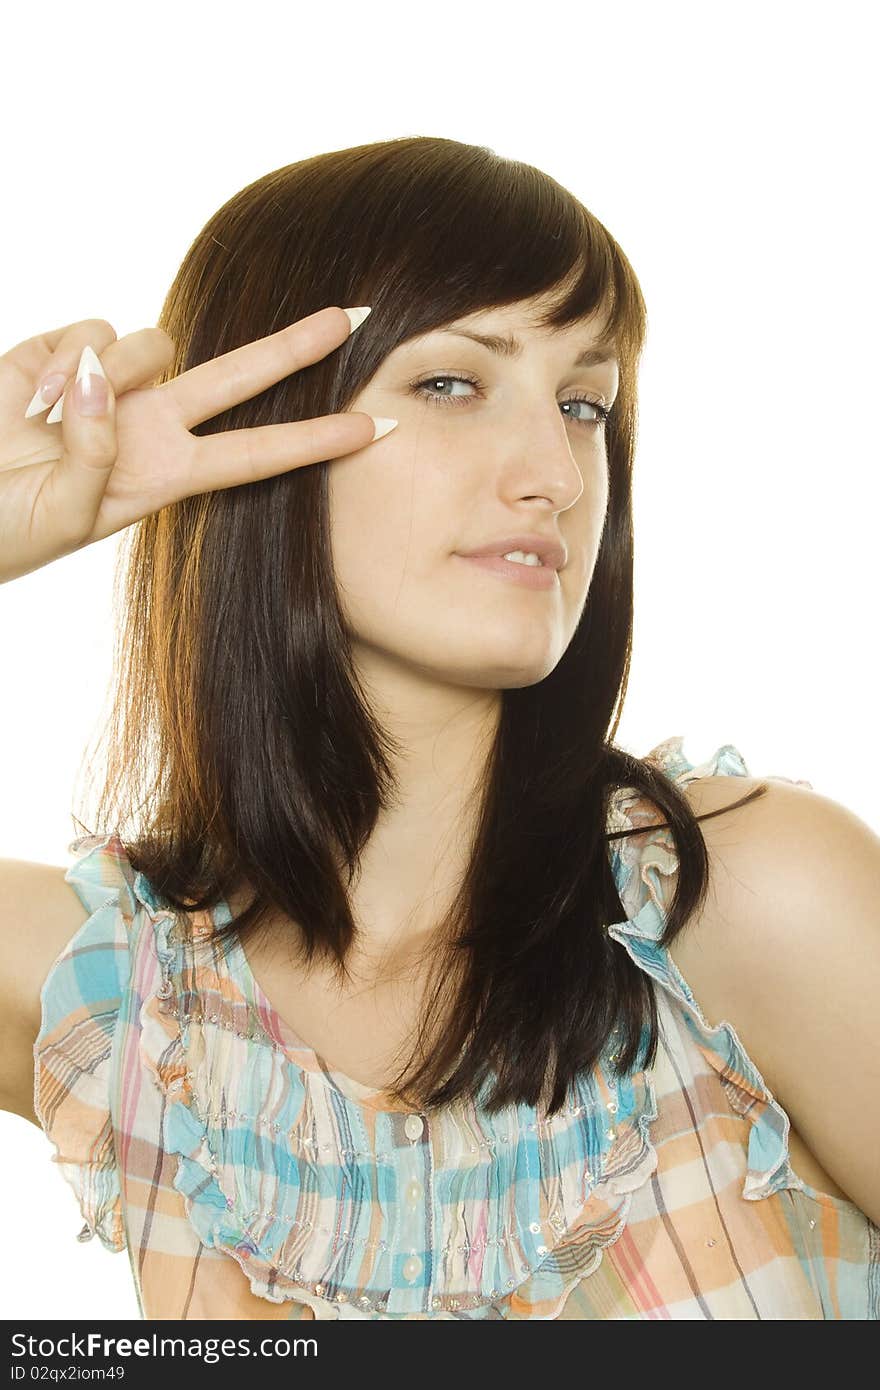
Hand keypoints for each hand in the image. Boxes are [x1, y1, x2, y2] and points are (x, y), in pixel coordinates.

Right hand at [0, 304, 390, 583]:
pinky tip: (30, 399)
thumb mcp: (66, 517)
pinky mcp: (64, 356)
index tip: (375, 428)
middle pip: (240, 377)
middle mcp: (152, 426)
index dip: (316, 440)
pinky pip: (87, 331)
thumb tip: (100, 377)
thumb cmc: (11, 529)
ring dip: (110, 373)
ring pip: (150, 342)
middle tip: (355, 316)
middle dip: (295, 346)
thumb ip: (92, 454)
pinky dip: (58, 361)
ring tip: (51, 420)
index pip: (258, 454)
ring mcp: (111, 388)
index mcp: (166, 475)